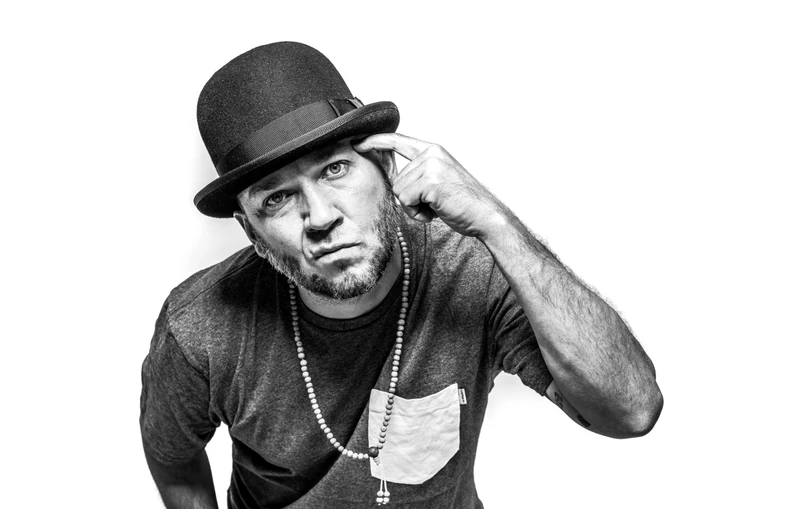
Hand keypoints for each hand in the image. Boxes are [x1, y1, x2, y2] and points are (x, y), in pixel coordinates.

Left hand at [353, 133, 504, 238]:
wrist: (486, 215)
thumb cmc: (463, 203)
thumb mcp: (438, 180)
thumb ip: (418, 174)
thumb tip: (394, 179)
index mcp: (433, 150)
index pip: (398, 141)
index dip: (376, 142)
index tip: (358, 142)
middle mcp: (431, 153)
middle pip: (396, 180)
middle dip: (410, 199)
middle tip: (434, 203)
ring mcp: (431, 166)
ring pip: (399, 191)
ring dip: (414, 207)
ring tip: (437, 207)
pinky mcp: (430, 182)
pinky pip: (406, 200)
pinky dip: (417, 213)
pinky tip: (436, 212)